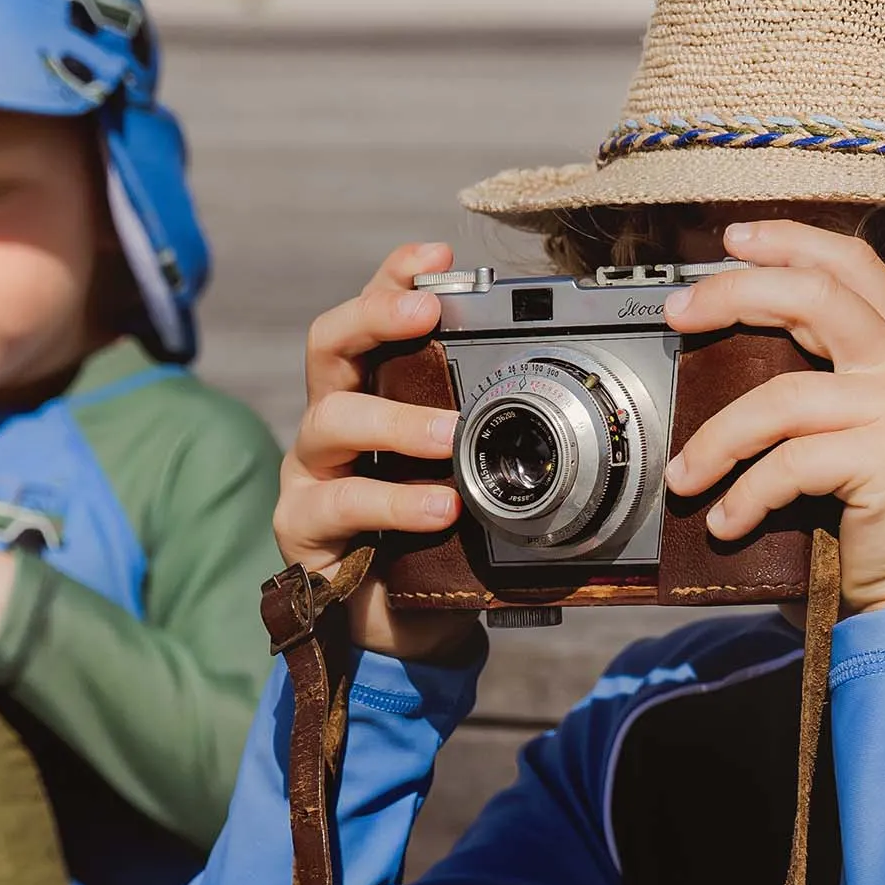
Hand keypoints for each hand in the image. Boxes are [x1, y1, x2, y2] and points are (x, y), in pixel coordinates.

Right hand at [275, 241, 477, 661]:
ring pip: (331, 422)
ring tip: (450, 436)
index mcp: (375, 398)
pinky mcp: (304, 533)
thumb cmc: (442, 541)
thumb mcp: (479, 481)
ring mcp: (312, 476)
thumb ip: (504, 441)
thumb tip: (579, 400)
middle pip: (328, 347)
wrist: (411, 628)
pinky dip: (391, 504)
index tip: (438, 256)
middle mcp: (334, 427)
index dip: (395, 280)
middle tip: (425, 316)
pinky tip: (438, 508)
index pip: (373, 322)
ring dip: (396, 422)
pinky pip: (337, 507)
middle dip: (374, 319)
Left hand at [661, 219, 884, 613]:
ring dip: (715, 440)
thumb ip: (825, 378)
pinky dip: (745, 495)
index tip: (730, 241)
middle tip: (678, 315)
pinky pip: (787, 464)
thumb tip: (732, 348)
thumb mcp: (859, 427)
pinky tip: (727, 520)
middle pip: (811, 296)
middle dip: (733, 295)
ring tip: (684, 476)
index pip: (848, 265)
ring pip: (779, 398)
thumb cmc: (884, 516)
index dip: (788, 242)